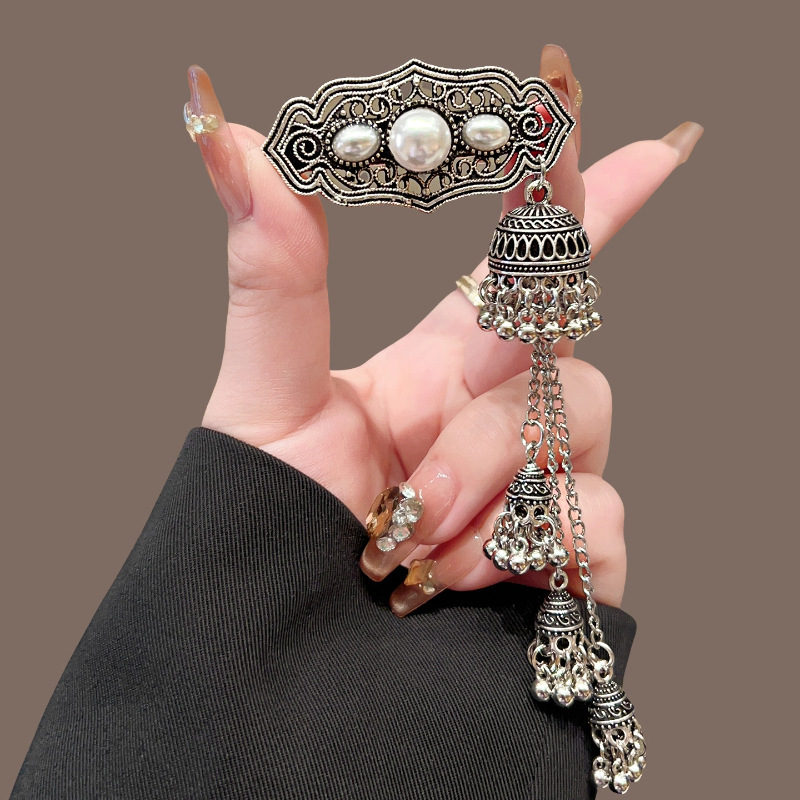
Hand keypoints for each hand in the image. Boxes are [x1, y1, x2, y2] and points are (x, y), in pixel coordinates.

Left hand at [186, 47, 701, 614]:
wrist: (285, 670)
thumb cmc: (269, 534)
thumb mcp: (266, 403)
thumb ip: (275, 278)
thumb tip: (235, 143)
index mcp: (435, 373)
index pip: (525, 277)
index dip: (586, 210)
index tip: (649, 154)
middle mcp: (497, 422)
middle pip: (555, 354)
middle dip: (491, 398)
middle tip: (425, 446)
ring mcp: (539, 490)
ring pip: (579, 432)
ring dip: (489, 480)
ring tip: (413, 543)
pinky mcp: (570, 564)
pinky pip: (596, 521)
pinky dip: (523, 545)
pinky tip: (461, 584)